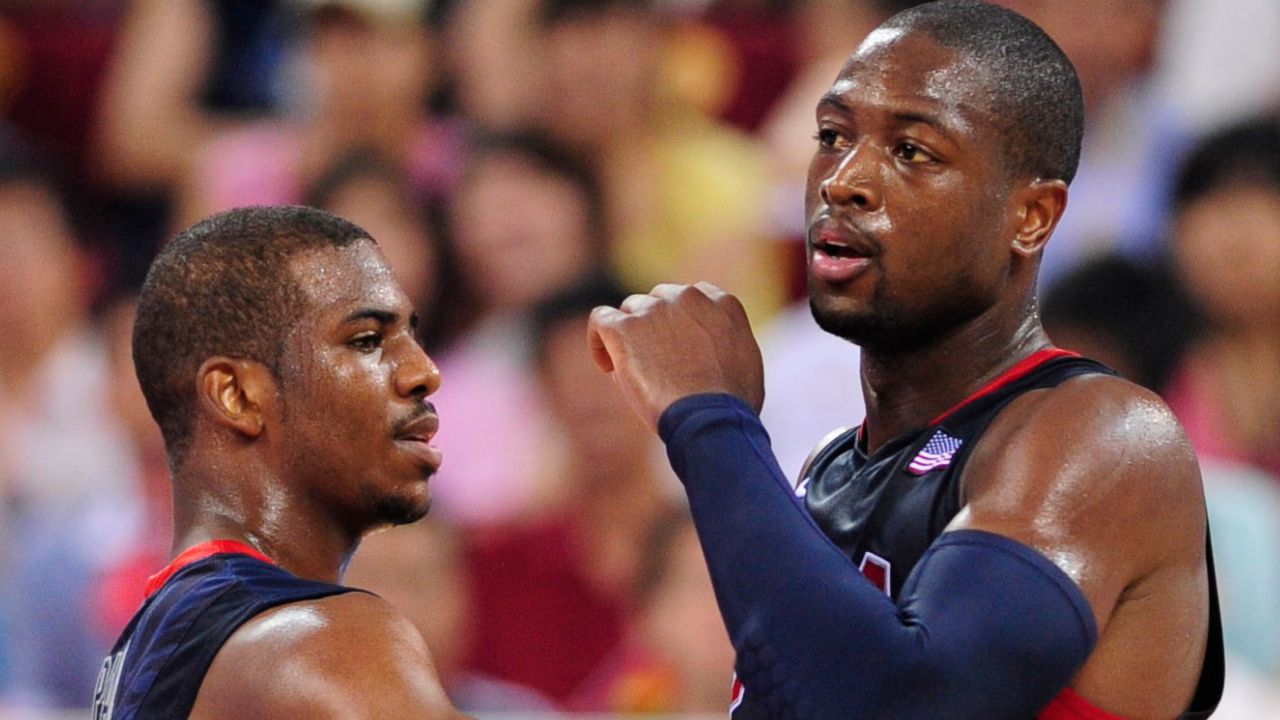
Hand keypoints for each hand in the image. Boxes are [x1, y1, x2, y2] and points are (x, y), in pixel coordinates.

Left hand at [587, 282, 764, 429]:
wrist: (708, 417)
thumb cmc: (732, 405)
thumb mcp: (747, 364)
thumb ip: (727, 342)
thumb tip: (710, 350)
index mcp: (720, 303)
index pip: (692, 296)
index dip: (680, 319)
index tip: (675, 343)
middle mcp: (687, 297)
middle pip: (659, 300)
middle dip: (654, 325)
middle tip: (652, 361)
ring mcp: (654, 310)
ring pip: (630, 310)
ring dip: (629, 335)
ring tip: (629, 371)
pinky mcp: (624, 328)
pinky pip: (600, 320)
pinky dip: (599, 341)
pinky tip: (607, 364)